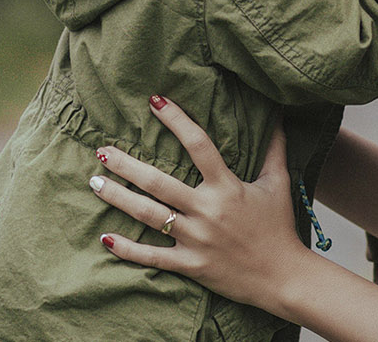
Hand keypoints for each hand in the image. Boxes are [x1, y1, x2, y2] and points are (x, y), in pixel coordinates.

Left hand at [91, 96, 315, 312]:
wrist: (283, 277)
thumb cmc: (279, 227)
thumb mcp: (278, 183)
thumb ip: (274, 149)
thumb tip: (279, 116)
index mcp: (227, 187)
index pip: (199, 145)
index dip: (176, 120)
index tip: (154, 101)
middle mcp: (207, 210)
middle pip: (159, 182)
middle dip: (127, 165)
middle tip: (102, 150)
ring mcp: (196, 239)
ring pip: (149, 215)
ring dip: (118, 198)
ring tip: (94, 182)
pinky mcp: (191, 264)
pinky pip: (153, 257)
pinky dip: (127, 249)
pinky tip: (105, 237)